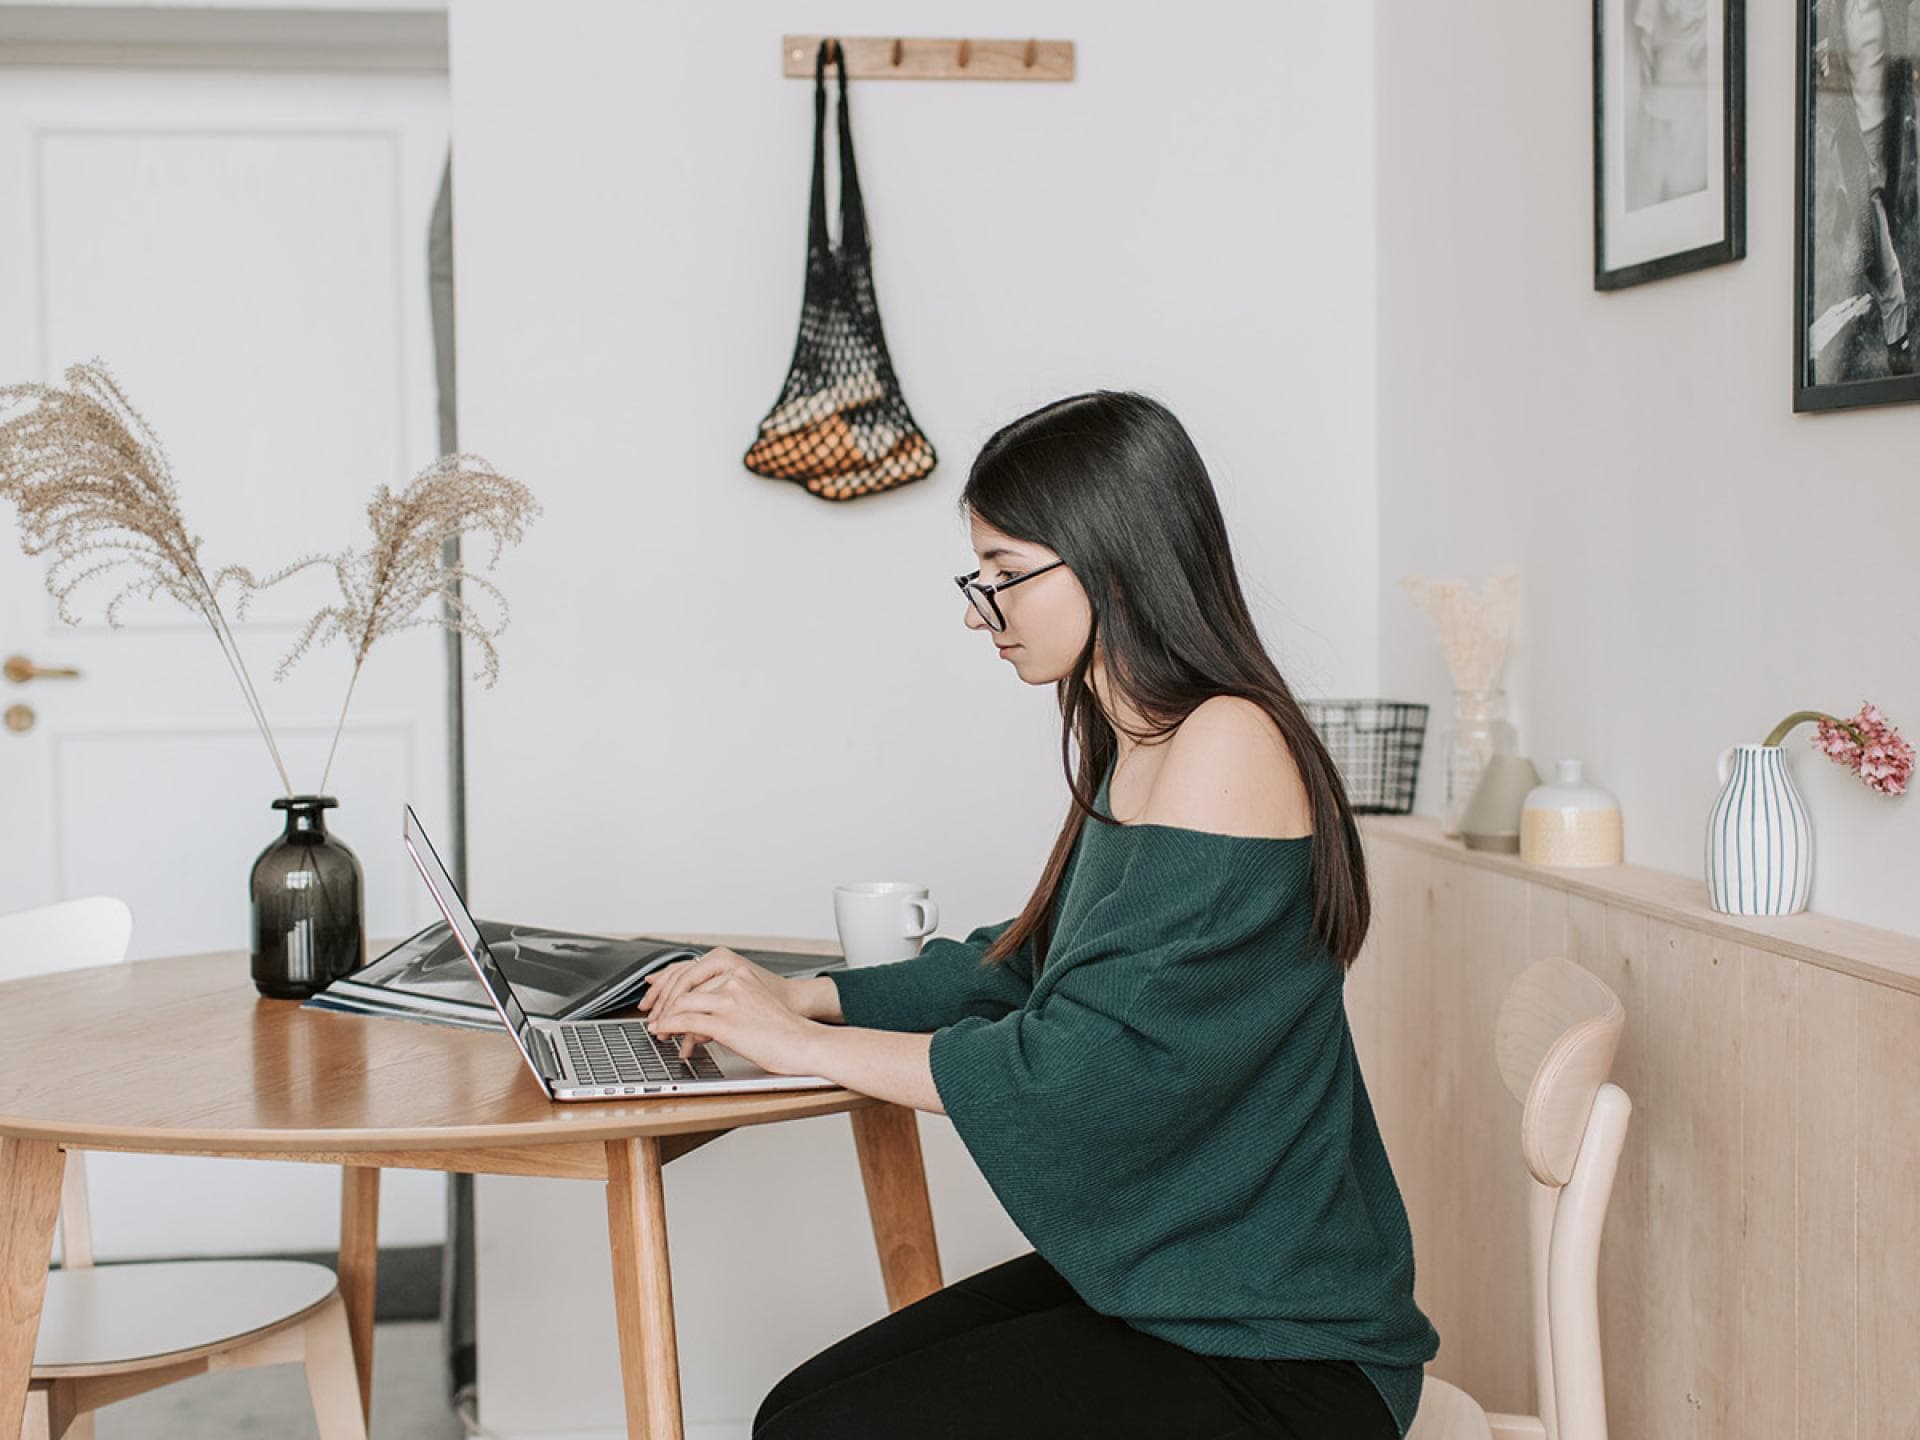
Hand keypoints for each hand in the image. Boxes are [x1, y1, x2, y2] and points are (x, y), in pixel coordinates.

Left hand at [638, 947, 823, 1076]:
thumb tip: (697, 1012)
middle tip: (651, 1014)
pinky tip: (664, 1033)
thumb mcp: (753, 1002)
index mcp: (738, 973)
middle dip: (662, 1001)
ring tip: (658, 1029)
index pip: (691, 970)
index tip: (655, 993)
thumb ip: (727, 999)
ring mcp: (729, 1000)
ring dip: (664, 1017)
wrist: (804, 1042)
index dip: (668, 982)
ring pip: (682, 1002)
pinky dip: (669, 1026)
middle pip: (683, 984)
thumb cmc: (782, 1029)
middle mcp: (732, 981)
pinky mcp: (727, 1023)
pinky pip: (686, 1020)